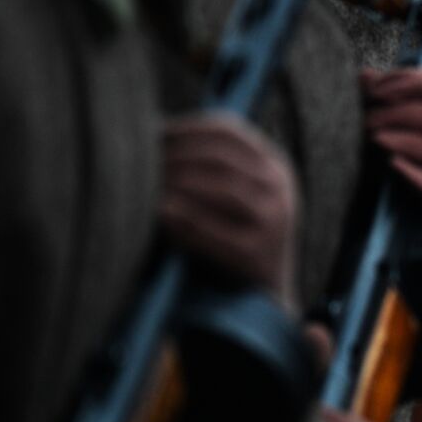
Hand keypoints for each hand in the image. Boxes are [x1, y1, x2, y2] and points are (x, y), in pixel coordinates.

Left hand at [159, 113, 298, 304]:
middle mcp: (279, 186)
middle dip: (176, 156)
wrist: (262, 292)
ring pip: (221, 188)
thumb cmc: (233, 233)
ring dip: (178, 183)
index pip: (228, 131)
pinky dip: (182, 220)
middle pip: (221, 157)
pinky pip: (213, 231)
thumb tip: (150, 132)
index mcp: (273, 164)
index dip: (186, 129)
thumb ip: (207, 164)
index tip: (151, 134)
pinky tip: (159, 215)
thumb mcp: (234, 191)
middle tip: (141, 162)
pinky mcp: (258, 254)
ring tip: (147, 186)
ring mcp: (275, 220)